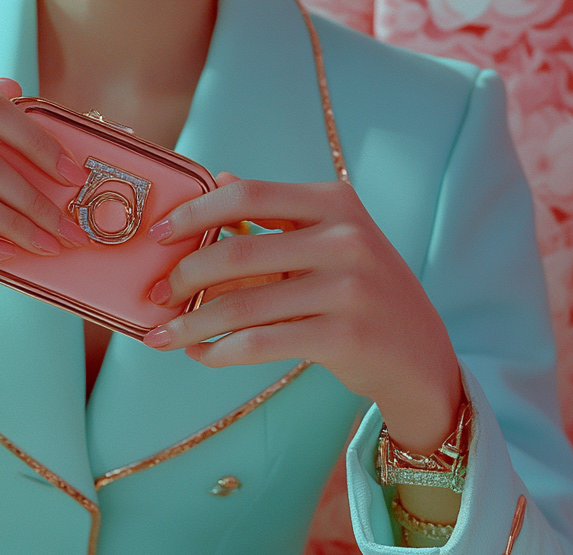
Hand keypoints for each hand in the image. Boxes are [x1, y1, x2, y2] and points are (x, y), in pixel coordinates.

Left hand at [142, 174, 462, 453]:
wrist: (418, 354)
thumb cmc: (361, 293)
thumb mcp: (331, 240)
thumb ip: (277, 213)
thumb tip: (216, 181)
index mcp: (335, 203)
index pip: (248, 195)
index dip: (193, 213)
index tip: (157, 236)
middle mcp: (346, 239)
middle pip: (236, 254)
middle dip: (182, 278)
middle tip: (154, 296)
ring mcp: (348, 289)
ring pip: (242, 306)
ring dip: (191, 325)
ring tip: (163, 336)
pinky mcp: (343, 337)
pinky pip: (260, 343)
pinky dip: (220, 352)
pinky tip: (201, 355)